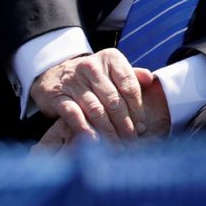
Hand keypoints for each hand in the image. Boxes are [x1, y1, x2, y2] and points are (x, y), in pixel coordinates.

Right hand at [33, 69, 170, 153]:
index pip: (129, 86)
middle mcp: (92, 67)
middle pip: (114, 100)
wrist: (54, 73)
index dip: (137, 109)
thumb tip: (151, 79)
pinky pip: (73, 114)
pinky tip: (94, 141)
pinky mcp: (57, 95)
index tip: (142, 127)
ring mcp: (73, 80)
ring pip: (96, 109)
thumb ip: (132, 76)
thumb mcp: (112, 70)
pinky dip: (85, 129)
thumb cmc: (92, 76)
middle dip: (125, 124)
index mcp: (111, 58)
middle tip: (131, 141)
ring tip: (116, 146)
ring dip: (108, 130)